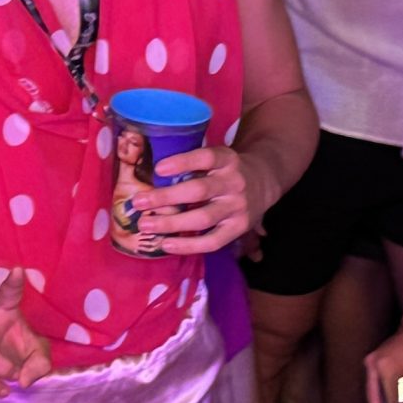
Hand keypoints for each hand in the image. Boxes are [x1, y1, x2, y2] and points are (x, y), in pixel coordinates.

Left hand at [129, 145, 259, 254]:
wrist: (263, 182)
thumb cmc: (225, 170)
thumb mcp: (216, 158)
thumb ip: (192, 164)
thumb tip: (146, 173)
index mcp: (227, 160)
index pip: (206, 157)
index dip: (183, 162)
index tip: (158, 168)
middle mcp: (234, 183)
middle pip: (199, 191)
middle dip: (166, 198)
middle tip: (138, 203)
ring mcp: (237, 207)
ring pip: (203, 218)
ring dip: (171, 223)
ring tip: (146, 226)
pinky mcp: (239, 228)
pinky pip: (212, 241)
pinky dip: (188, 245)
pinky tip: (166, 244)